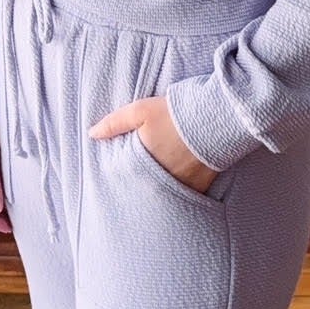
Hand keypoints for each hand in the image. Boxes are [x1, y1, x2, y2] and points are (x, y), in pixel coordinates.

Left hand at [88, 94, 220, 193]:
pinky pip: (187, 196)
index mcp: (145, 163)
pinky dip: (182, 195)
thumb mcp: (141, 111)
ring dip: (160, 195)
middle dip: (139, 193)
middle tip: (134, 196)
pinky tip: (179, 190)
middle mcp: (163, 179)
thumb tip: (92, 134)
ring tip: (156, 191)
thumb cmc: (176, 112)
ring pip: (166, 197)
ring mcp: (184, 185)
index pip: (126, 180)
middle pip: (146, 192)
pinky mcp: (202, 186)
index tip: (116, 184)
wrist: (217, 117)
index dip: (120, 183)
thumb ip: (115, 123)